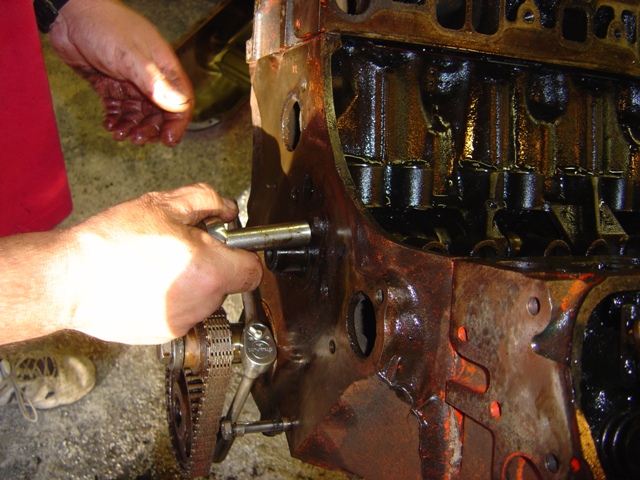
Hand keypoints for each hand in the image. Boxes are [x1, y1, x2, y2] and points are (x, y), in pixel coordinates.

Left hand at [49, 0, 193, 145]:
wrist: (69, 15)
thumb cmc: (104, 25)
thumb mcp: (130, 56)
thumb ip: (154, 82)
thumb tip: (178, 105)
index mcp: (163, 68)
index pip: (180, 101)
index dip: (177, 123)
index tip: (168, 140)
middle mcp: (150, 77)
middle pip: (160, 113)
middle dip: (150, 129)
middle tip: (136, 139)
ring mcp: (130, 82)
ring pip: (139, 114)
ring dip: (132, 127)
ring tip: (119, 133)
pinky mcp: (111, 86)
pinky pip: (119, 110)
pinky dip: (116, 120)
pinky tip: (109, 125)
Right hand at [66, 183, 261, 343]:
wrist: (68, 280)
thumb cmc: (111, 243)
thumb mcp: (163, 205)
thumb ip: (206, 201)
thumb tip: (227, 208)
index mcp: (210, 271)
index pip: (253, 270)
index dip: (243, 253)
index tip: (229, 246)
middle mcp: (202, 303)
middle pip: (227, 283)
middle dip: (212, 265)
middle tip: (181, 248)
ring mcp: (183, 322)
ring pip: (205, 299)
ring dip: (193, 283)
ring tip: (158, 266)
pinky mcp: (164, 335)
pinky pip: (183, 313)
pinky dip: (173, 300)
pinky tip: (147, 285)